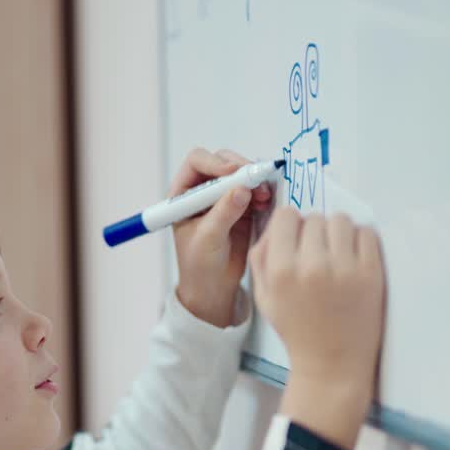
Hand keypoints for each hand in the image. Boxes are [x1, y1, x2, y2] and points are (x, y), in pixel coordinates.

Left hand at [171, 148, 272, 327]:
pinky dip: (263, 191)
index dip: (216, 163)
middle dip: (241, 168)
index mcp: (183, 193)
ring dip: (255, 179)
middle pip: (223, 161)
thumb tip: (241, 189)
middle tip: (256, 180)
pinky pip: (255, 189)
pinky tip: (266, 202)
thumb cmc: (199, 265)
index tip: (233, 174)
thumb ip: (223, 213)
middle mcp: (203, 189)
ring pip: (242, 173)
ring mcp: (224, 196)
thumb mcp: (208, 239)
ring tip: (264, 195)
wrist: (213, 287)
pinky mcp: (243, 206)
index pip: (197, 161)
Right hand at [249, 208, 384, 449]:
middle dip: (314, 233)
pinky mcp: (371, 273)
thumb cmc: (296, 330)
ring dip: (338, 233)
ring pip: (341, 220)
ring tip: (337, 255)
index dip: (291, 227)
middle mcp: (311, 265)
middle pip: (314, 217)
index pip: (287, 216)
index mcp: (281, 271)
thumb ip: (261, 258)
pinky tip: (354, 259)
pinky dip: (360, 240)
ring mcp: (344, 268)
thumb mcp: (264, 298)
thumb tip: (275, 225)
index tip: (297, 242)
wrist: (332, 364)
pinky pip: (367, 232)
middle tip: (318, 255)